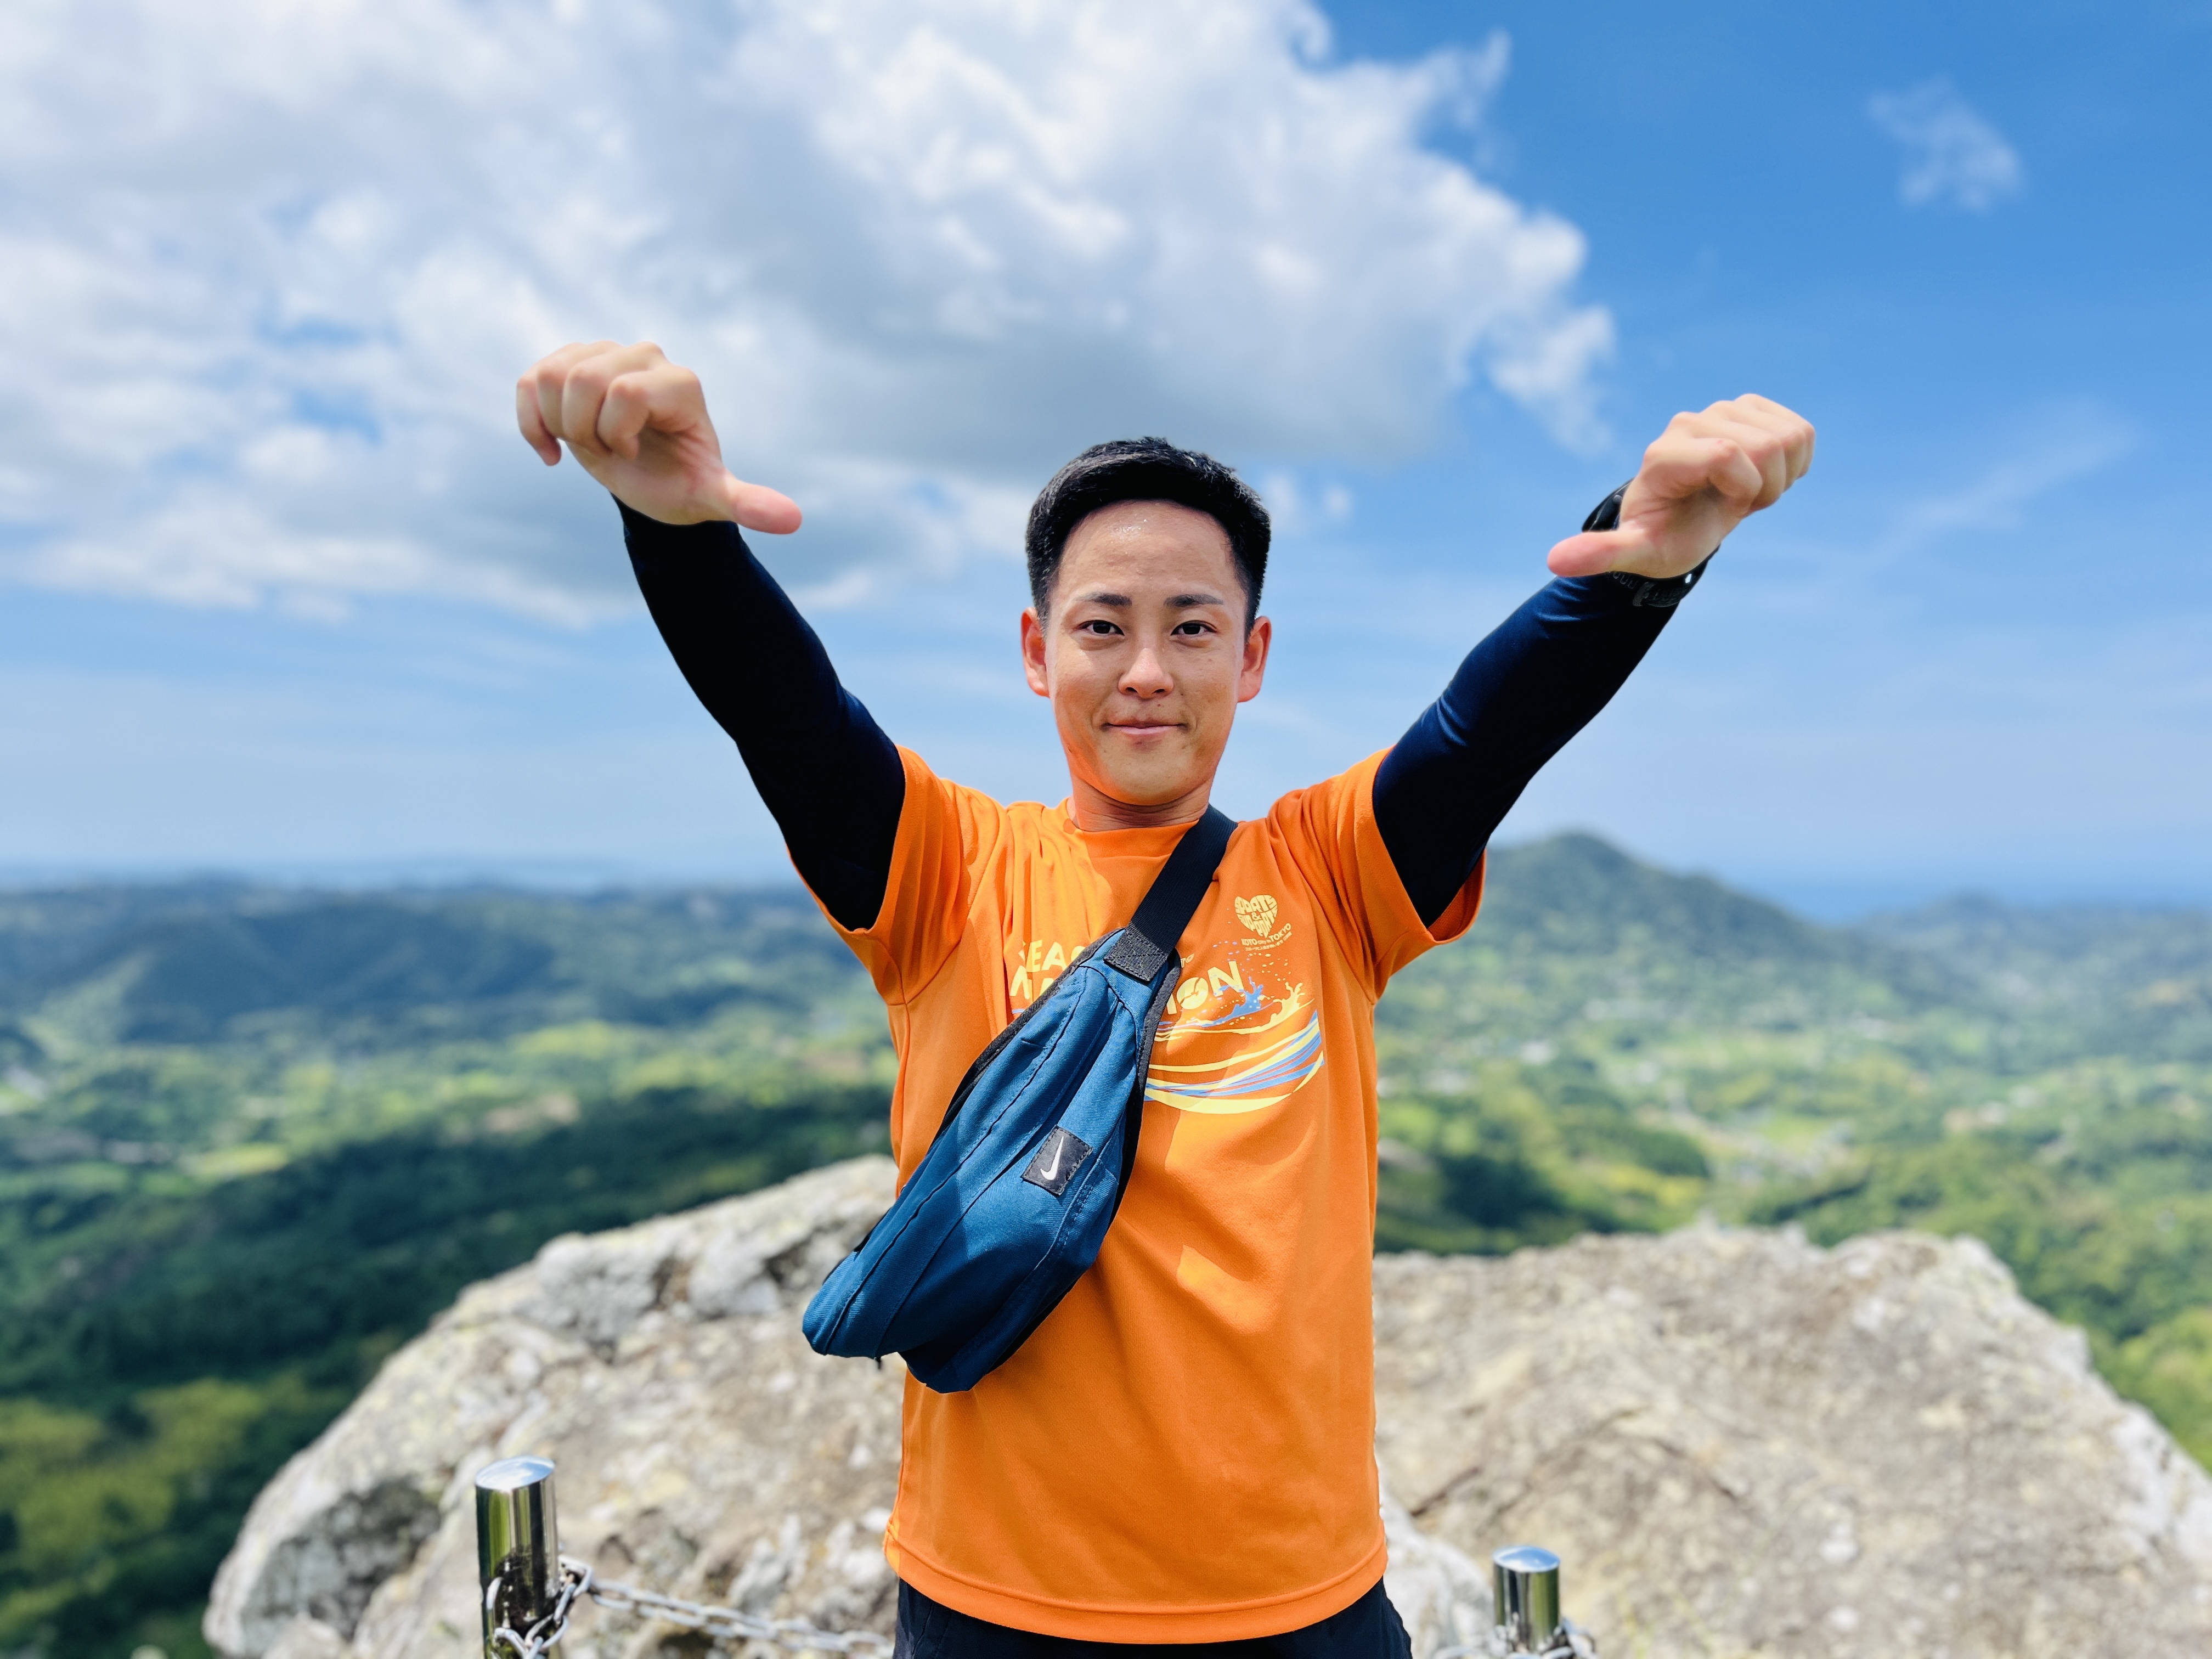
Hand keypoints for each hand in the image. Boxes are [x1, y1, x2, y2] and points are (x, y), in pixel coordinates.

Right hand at [515, 340, 800, 532]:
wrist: (649, 479)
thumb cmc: (681, 485)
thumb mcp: (711, 498)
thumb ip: (747, 504)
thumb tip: (793, 520)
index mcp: (680, 383)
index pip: (625, 393)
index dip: (617, 436)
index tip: (636, 455)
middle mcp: (645, 355)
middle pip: (584, 381)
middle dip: (587, 433)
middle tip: (612, 452)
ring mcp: (604, 351)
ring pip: (551, 376)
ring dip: (561, 426)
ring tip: (591, 444)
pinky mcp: (568, 359)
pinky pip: (529, 380)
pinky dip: (531, 421)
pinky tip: (552, 450)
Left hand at [1546, 394, 1813, 578]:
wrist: (1682, 518)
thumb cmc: (1662, 538)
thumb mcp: (1634, 553)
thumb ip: (1600, 555)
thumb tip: (1554, 559)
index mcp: (1664, 454)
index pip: (1728, 454)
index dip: (1742, 490)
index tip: (1724, 509)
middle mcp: (1690, 422)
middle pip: (1765, 446)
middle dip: (1763, 487)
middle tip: (1732, 503)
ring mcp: (1723, 410)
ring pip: (1790, 436)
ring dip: (1780, 475)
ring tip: (1744, 490)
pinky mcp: (1751, 409)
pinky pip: (1801, 431)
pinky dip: (1795, 461)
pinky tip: (1763, 474)